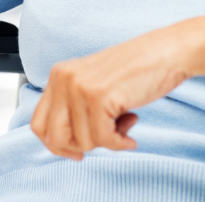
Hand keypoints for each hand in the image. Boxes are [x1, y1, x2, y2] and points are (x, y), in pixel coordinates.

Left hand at [30, 24, 198, 160]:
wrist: (165, 53)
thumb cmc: (136, 70)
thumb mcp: (93, 84)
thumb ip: (75, 108)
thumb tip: (66, 146)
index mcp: (59, 75)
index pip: (38, 124)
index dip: (57, 145)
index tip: (77, 151)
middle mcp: (63, 78)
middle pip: (54, 138)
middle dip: (80, 148)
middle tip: (103, 141)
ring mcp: (79, 87)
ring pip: (81, 142)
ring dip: (107, 142)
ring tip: (124, 123)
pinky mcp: (99, 96)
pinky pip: (103, 139)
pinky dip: (120, 143)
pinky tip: (131, 133)